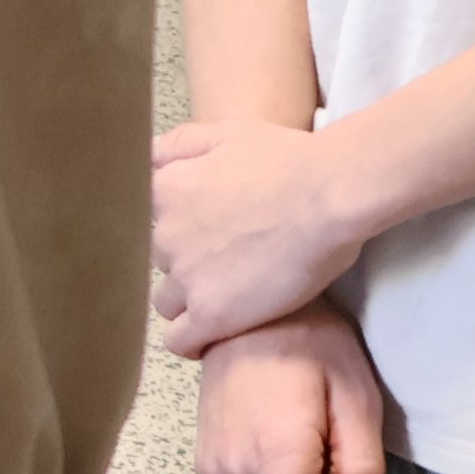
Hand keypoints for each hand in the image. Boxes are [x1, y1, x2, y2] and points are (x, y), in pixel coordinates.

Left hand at [152, 114, 372, 352]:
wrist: (328, 194)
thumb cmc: (288, 159)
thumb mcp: (225, 133)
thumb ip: (180, 145)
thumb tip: (148, 155)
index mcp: (164, 192)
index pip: (145, 221)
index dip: (175, 228)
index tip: (198, 233)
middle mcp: (164, 236)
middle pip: (161, 260)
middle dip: (186, 262)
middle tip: (225, 260)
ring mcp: (186, 278)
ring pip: (166, 301)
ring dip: (188, 301)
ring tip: (223, 297)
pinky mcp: (212, 314)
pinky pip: (180, 340)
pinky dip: (191, 341)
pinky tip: (210, 336)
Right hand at [191, 311, 390, 473]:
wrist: (243, 312)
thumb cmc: (309, 344)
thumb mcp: (358, 397)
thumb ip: (364, 465)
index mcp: (272, 454)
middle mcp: (232, 471)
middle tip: (327, 442)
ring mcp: (212, 469)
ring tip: (304, 433)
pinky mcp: (204, 463)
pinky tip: (279, 435)